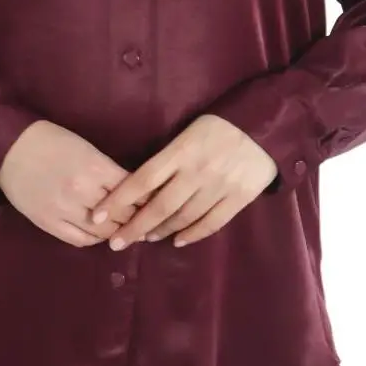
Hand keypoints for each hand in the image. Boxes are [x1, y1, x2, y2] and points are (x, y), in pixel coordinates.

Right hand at [0, 120, 142, 246]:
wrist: (9, 148)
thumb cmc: (51, 141)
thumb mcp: (86, 148)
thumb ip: (108, 171)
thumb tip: (132, 191)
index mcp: (94, 167)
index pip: (131, 192)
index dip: (146, 200)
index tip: (155, 203)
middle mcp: (82, 191)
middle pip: (121, 215)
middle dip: (136, 218)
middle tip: (146, 222)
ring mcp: (64, 210)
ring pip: (103, 232)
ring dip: (117, 232)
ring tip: (126, 231)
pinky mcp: (48, 224)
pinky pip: (80, 240)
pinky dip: (95, 239)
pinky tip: (100, 234)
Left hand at [87, 114, 278, 249]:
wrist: (267, 124)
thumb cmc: (221, 124)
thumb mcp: (189, 132)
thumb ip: (169, 156)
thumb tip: (141, 183)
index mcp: (181, 151)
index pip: (142, 179)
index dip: (118, 199)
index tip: (98, 214)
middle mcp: (197, 171)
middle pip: (159, 206)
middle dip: (134, 226)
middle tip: (116, 241)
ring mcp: (218, 187)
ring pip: (183, 217)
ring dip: (160, 230)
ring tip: (145, 237)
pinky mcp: (238, 198)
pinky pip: (211, 223)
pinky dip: (193, 234)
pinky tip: (178, 240)